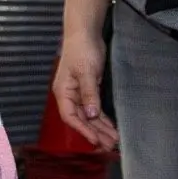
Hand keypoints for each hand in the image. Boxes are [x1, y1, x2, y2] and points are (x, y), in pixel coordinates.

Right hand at [52, 33, 118, 151]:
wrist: (85, 34)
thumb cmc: (82, 50)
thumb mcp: (86, 72)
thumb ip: (89, 94)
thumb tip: (92, 114)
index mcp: (64, 92)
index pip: (71, 117)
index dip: (83, 130)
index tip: (95, 140)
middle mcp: (69, 96)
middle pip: (81, 119)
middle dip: (95, 132)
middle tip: (110, 144)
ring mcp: (79, 93)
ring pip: (89, 116)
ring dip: (100, 127)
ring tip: (113, 139)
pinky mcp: (89, 89)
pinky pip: (94, 108)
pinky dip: (102, 118)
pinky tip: (110, 126)